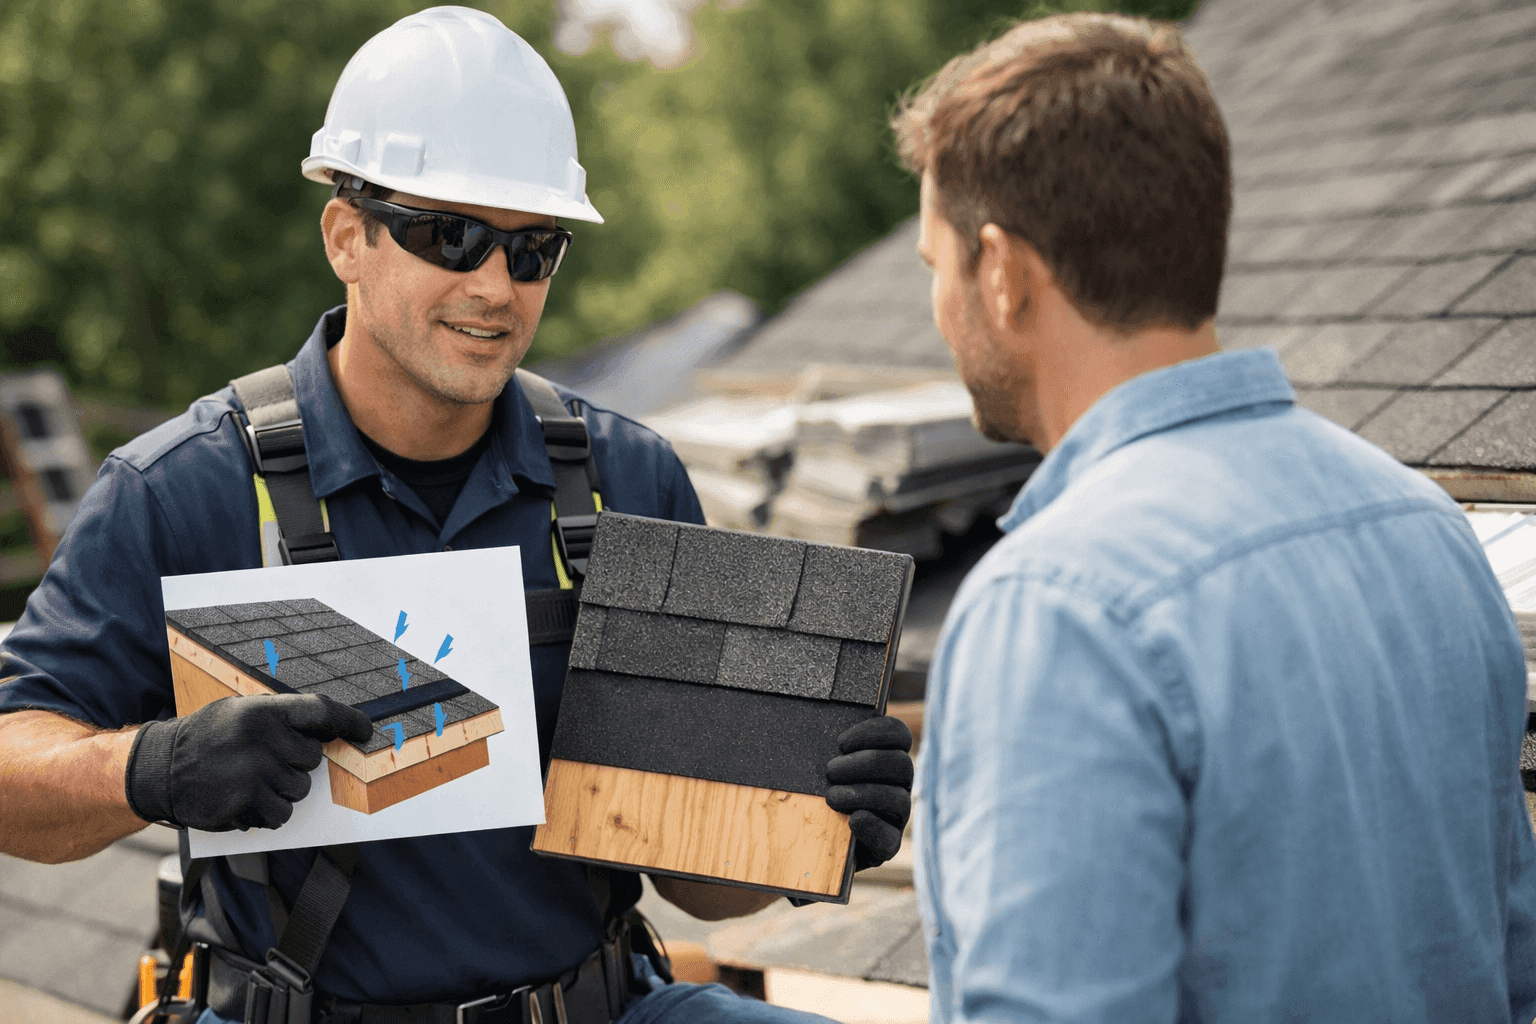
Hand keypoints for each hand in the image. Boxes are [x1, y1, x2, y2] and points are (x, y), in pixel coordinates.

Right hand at [125, 694, 373, 831]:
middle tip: (265, 761)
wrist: (159, 768)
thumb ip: (283, 720)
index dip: (348, 720)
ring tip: (249, 780)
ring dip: (282, 791)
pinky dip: (269, 813)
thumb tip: (332, 734)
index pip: (320, 710)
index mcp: (262, 711)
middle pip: (312, 759)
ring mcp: (252, 772)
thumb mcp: (241, 713)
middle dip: (296, 764)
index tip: (366, 731)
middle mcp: (260, 738)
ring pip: (300, 790)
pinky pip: (282, 815)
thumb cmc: (209, 738)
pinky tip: (244, 800)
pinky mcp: (243, 803)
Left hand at [825, 715, 912, 869]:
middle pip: (901, 764)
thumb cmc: (816, 792)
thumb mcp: (819, 766)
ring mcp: (896, 817)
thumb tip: (804, 717)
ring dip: (862, 794)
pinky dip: (872, 826)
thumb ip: (823, 745)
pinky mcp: (888, 846)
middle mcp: (898, 785)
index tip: (841, 742)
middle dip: (864, 764)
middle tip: (830, 771)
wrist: (814, 841)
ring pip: (899, 799)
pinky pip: (890, 837)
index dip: (874, 732)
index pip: (898, 734)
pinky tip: (852, 820)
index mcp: (887, 758)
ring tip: (831, 797)